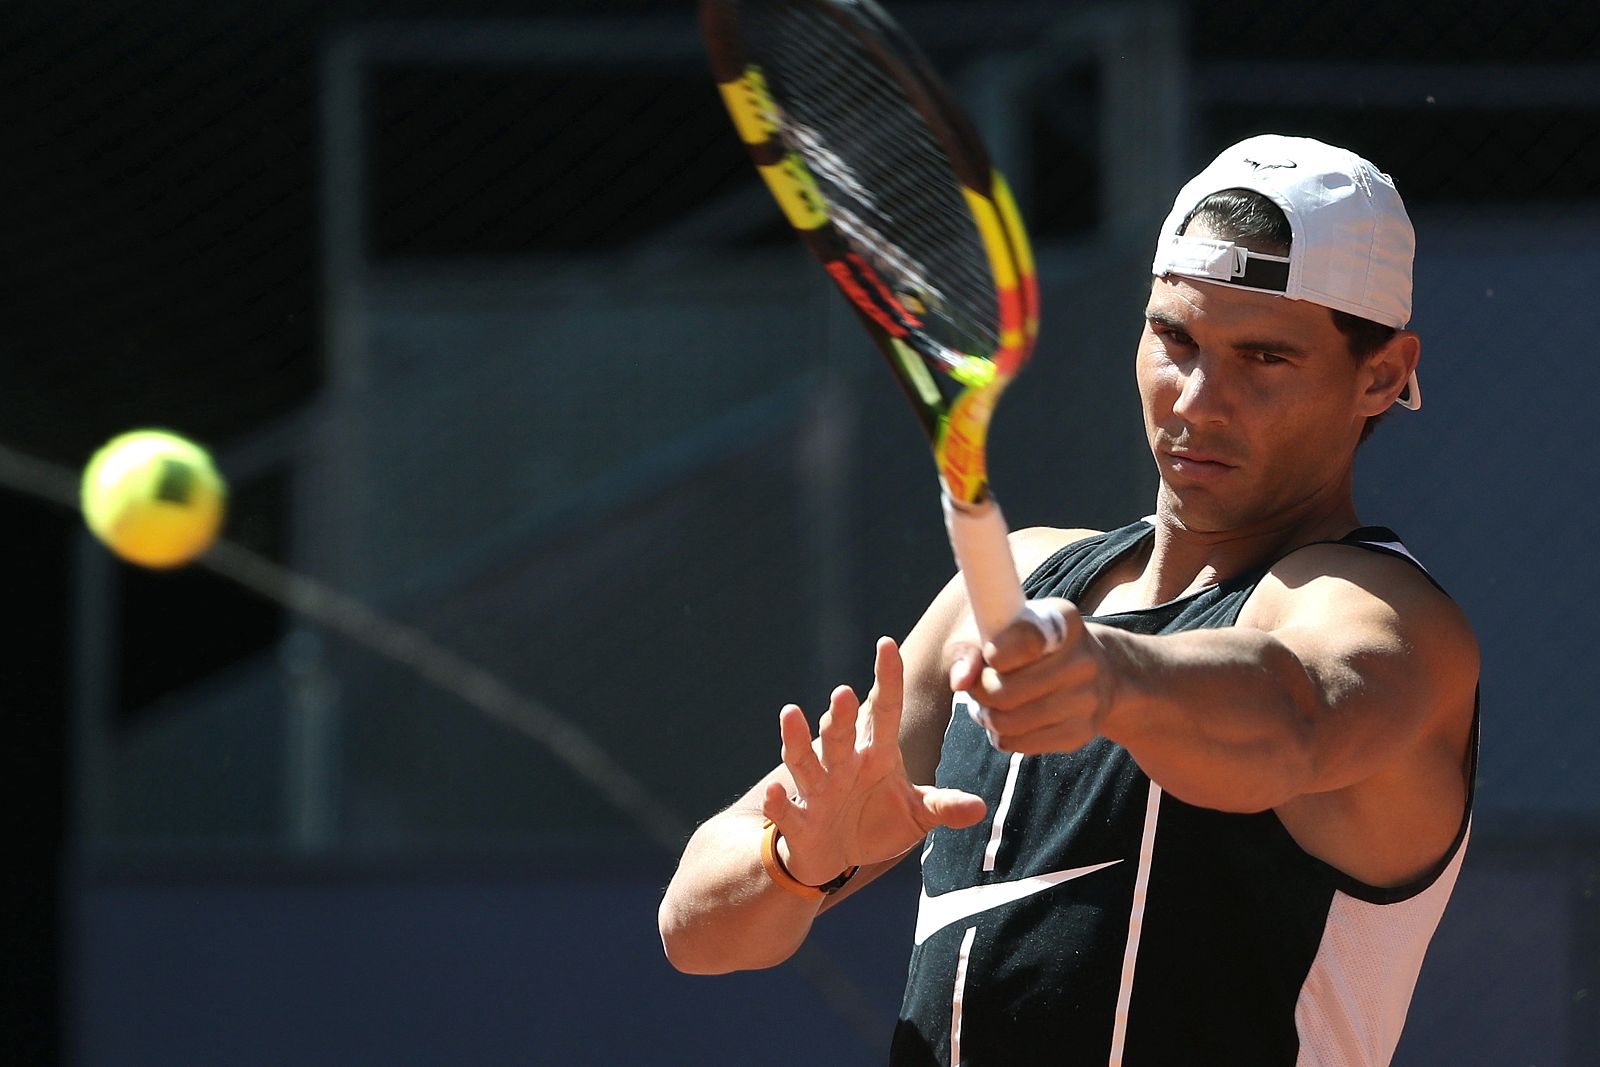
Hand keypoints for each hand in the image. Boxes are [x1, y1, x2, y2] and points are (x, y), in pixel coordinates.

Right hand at [761, 636, 987, 885]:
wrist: (836, 857)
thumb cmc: (877, 823)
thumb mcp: (917, 815)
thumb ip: (944, 806)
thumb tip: (980, 808)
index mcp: (876, 755)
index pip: (883, 710)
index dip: (885, 679)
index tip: (887, 645)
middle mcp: (843, 765)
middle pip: (839, 734)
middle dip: (841, 715)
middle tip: (844, 693)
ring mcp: (818, 791)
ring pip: (805, 761)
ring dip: (796, 739)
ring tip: (791, 713)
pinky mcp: (800, 822)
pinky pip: (787, 811)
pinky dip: (779, 802)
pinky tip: (773, 791)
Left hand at [945, 598, 1113, 754]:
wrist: (1089, 670)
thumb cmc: (1027, 644)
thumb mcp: (997, 628)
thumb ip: (970, 647)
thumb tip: (960, 680)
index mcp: (1062, 621)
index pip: (1024, 641)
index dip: (994, 655)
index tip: (987, 657)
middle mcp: (1083, 659)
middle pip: (1006, 692)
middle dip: (979, 691)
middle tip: (977, 684)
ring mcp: (1087, 699)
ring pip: (1008, 722)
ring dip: (987, 716)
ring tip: (988, 702)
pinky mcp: (1080, 732)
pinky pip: (1019, 744)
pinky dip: (1002, 735)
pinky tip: (1007, 718)